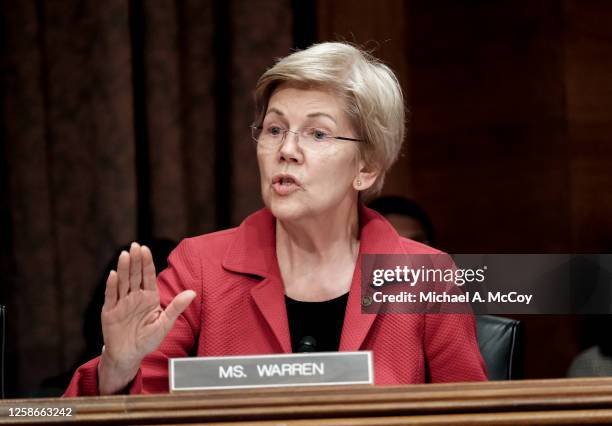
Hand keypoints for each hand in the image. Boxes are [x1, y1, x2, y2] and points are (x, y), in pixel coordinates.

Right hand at [97, 242, 195, 393]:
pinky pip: (111, 296)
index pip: (147, 276)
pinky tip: (113, 275)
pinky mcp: (110, 312)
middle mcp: (134, 296)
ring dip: (123, 269)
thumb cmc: (148, 339)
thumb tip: (193, 292)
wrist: (130, 355)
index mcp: (149, 297)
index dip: (146, 262)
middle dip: (135, 260)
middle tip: (135, 245)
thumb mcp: (165, 323)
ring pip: (122, 282)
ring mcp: (121, 303)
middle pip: (134, 275)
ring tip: (125, 255)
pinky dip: (111, 286)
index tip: (145, 249)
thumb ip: (176, 307)